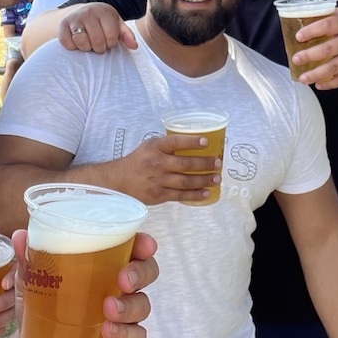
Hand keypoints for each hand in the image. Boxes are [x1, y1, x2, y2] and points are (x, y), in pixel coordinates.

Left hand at [0, 263, 16, 337]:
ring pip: (11, 313)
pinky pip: (5, 326)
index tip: (4, 285)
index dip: (13, 278)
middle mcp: (16, 287)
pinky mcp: (8, 316)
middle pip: (14, 296)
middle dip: (1, 303)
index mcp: (9, 270)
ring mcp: (14, 303)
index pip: (17, 272)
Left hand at [12, 228, 157, 337]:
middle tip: (123, 279)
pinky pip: (136, 337)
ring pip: (143, 305)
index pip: (134, 248)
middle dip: (141, 272)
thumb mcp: (31, 282)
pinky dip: (125, 333)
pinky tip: (108, 332)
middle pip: (148, 272)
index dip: (144, 244)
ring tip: (108, 309)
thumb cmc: (41, 307)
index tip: (143, 244)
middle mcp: (121, 288)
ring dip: (129, 306)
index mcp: (106, 265)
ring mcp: (124, 317)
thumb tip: (20, 236)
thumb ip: (29, 258)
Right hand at [58, 2, 137, 51]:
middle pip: (97, 42)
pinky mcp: (62, 25)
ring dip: (86, 48)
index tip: (109, 40)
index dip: (111, 44)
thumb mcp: (117, 25)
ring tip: (88, 43)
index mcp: (104, 12)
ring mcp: (74, 18)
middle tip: (98, 43)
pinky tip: (77, 42)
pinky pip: (67, 43)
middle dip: (99, 48)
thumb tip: (134, 46)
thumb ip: (126, 35)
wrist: (81, 12)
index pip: (111, 37)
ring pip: (81, 43)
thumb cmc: (103, 22)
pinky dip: (72, 47)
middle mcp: (89, 12)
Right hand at [105, 135, 221, 204]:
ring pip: (185, 181)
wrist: (120, 181)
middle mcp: (157, 163)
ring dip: (203, 180)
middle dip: (204, 164)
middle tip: (218, 163)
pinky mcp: (159, 195)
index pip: (175, 142)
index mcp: (155, 148)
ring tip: (216, 178)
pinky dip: (195, 195)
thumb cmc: (139, 160)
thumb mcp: (150, 146)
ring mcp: (158, 181)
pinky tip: (206, 193)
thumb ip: (168, 144)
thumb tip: (193, 142)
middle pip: (184, 164)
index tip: (206, 142)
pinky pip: (180, 195)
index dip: (191, 142)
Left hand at [290, 8, 337, 88]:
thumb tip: (302, 20)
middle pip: (329, 49)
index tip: (298, 37)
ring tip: (303, 78)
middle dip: (310, 56)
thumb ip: (328, 17)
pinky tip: (319, 84)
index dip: (312, 31)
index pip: (328, 25)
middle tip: (296, 60)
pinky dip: (331, 84)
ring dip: (317, 74)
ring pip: (336, 68)